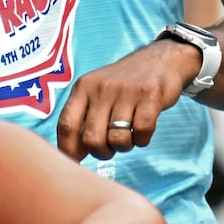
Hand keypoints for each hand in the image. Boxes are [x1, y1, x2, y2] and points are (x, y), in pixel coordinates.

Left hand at [55, 39, 199, 160]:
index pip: (66, 125)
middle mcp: (101, 88)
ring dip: (124, 146)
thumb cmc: (121, 86)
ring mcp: (126, 92)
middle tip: (110, 148)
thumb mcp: (95, 92)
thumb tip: (71, 156)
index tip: (76, 163)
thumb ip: (82, 118)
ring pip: (118, 140)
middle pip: (91, 139)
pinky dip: (143, 139)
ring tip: (128, 135)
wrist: (158, 60)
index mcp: (83, 88)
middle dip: (101, 152)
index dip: (68, 150)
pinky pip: (142, 132)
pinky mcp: (150, 96)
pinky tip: (142, 130)